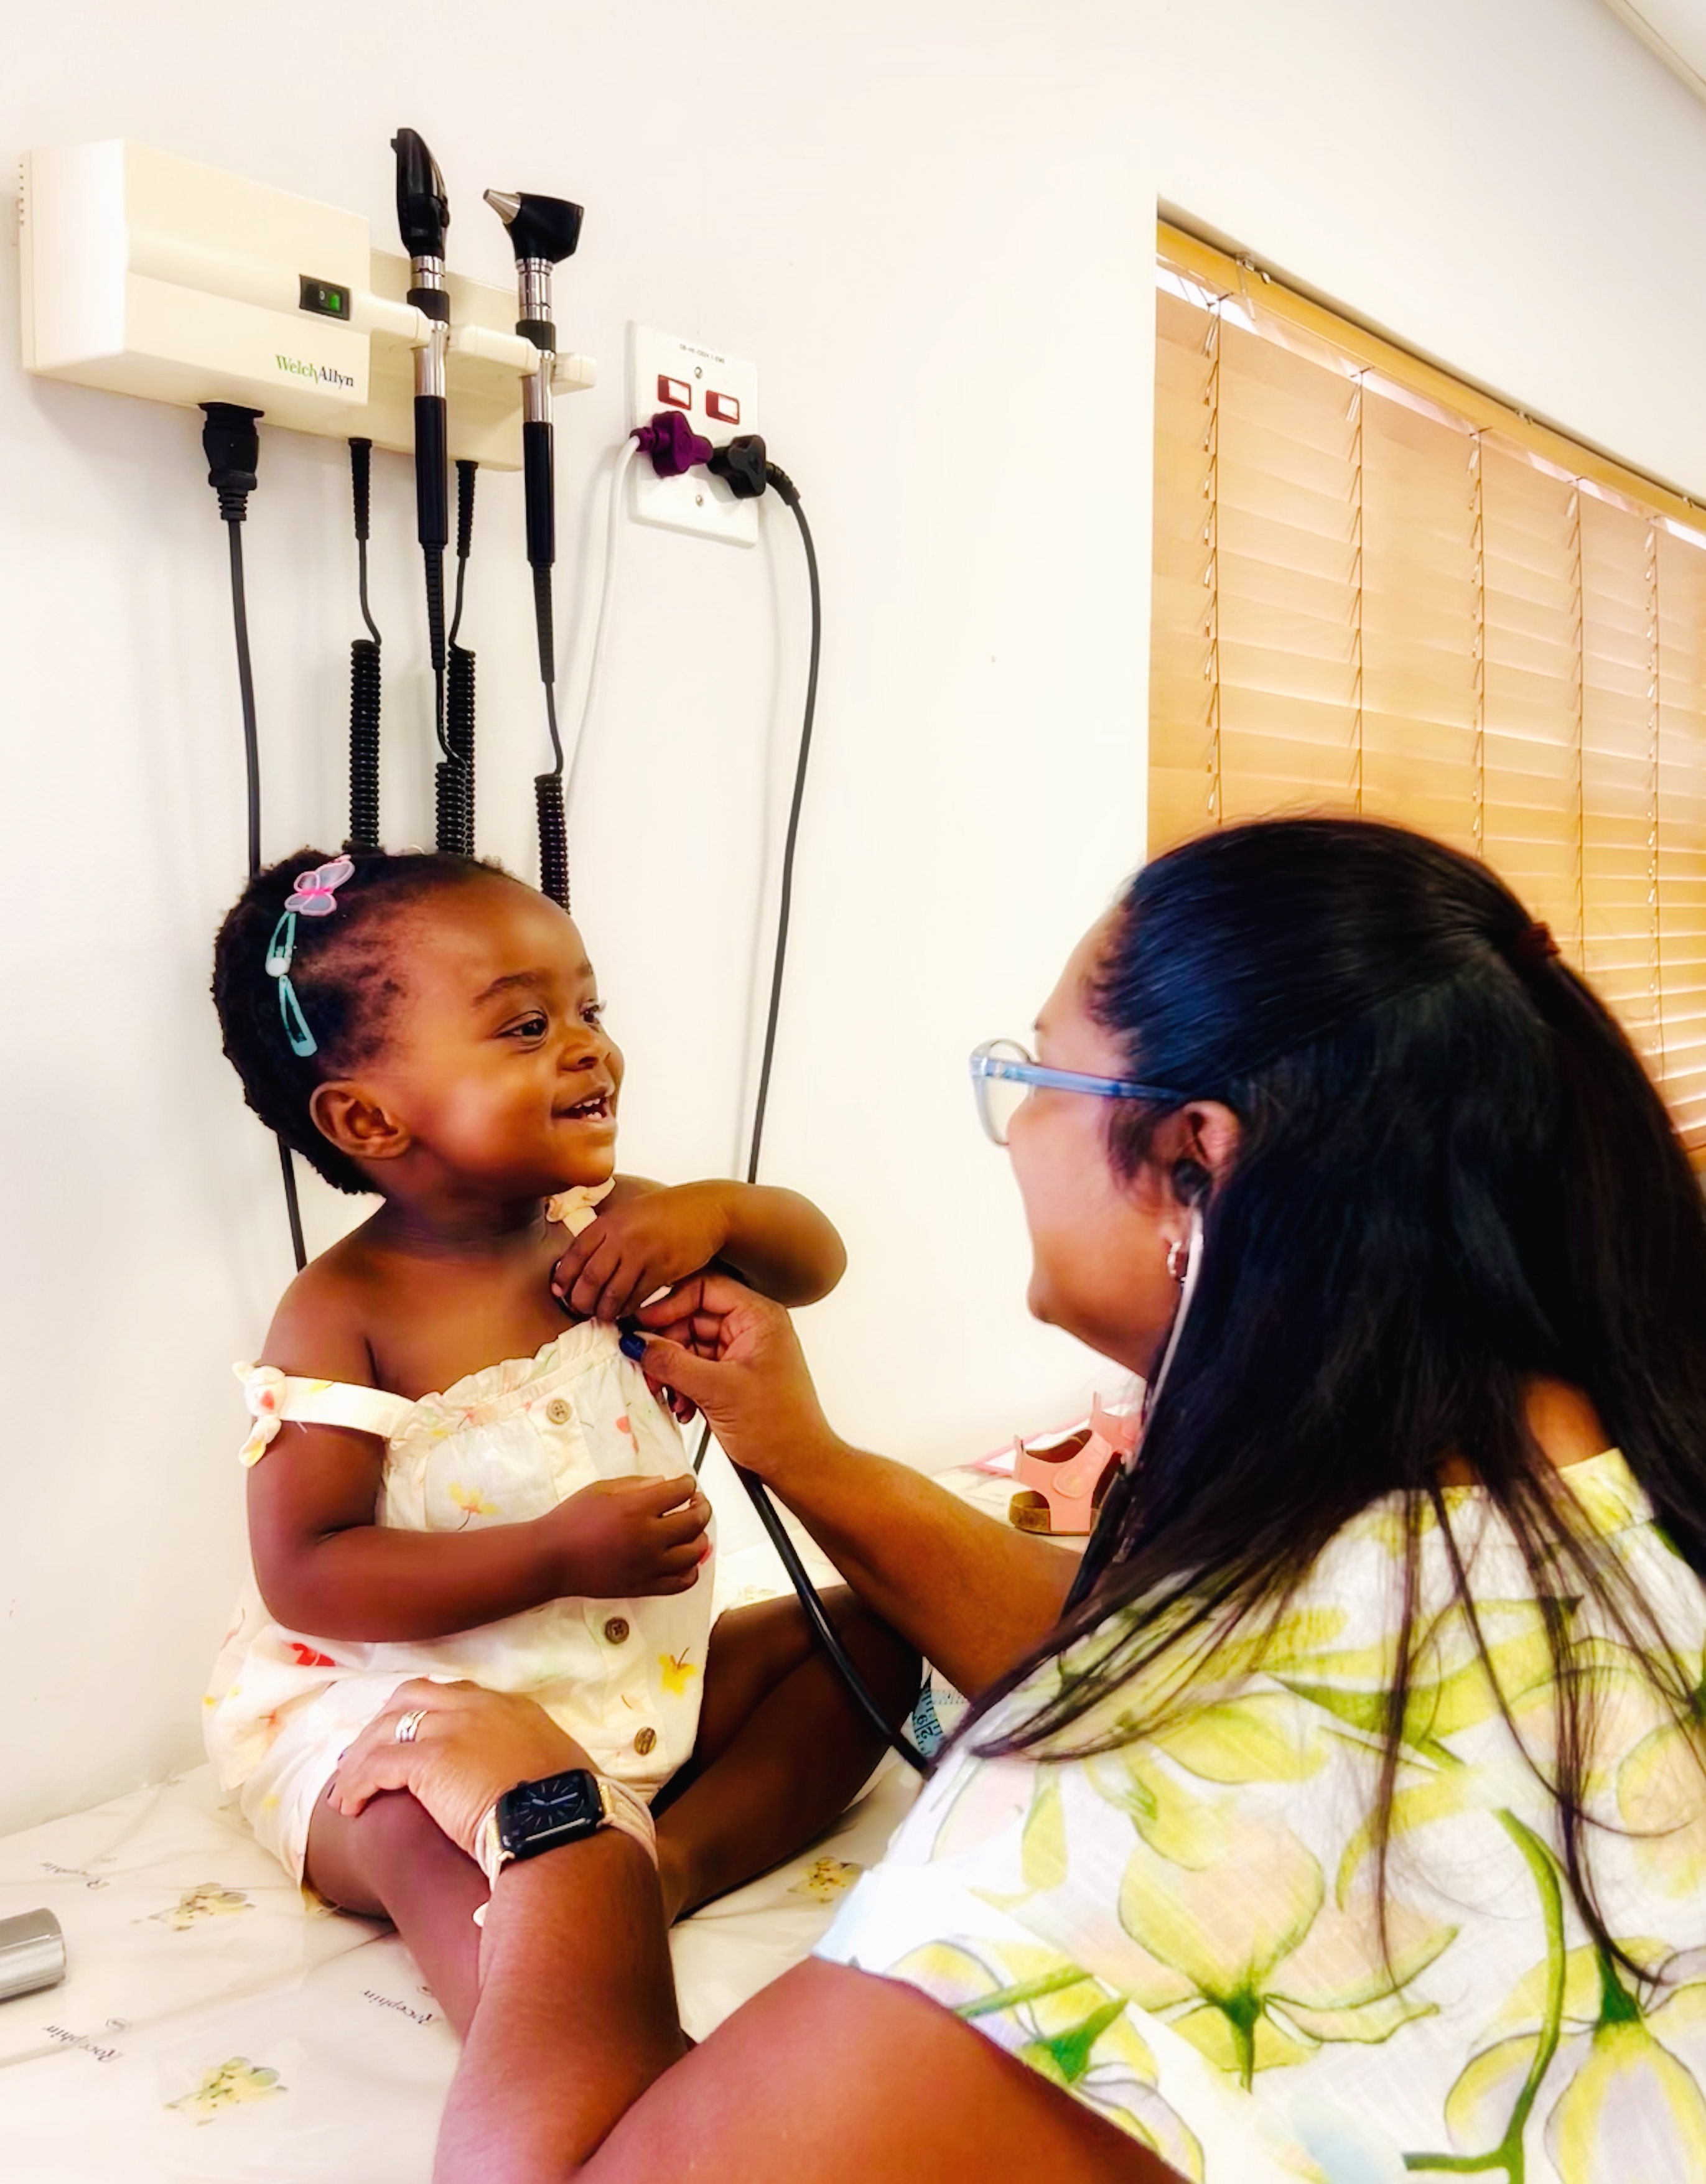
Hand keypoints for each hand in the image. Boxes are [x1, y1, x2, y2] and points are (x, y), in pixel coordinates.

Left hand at [329, 1680, 589, 1853]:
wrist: (560, 1826)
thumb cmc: (566, 1811)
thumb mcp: (557, 1770)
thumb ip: (531, 1762)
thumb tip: (527, 1782)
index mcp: (511, 1708)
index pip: (454, 1695)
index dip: (422, 1714)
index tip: (406, 1736)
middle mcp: (478, 1707)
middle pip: (411, 1696)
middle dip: (382, 1724)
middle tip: (363, 1756)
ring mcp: (452, 1728)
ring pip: (386, 1728)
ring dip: (361, 1757)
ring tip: (345, 1789)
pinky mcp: (429, 1759)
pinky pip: (377, 1764)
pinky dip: (357, 1783)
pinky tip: (350, 1806)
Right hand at [543, 1473, 710, 1598]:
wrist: (552, 1558)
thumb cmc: (571, 1520)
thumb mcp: (601, 1489)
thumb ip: (637, 1484)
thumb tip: (665, 1482)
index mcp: (637, 1509)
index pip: (681, 1492)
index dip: (688, 1484)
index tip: (687, 1484)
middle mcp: (648, 1538)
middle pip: (694, 1521)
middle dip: (702, 1507)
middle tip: (698, 1503)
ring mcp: (649, 1566)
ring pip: (694, 1553)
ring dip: (700, 1537)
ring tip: (693, 1530)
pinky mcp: (644, 1587)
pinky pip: (681, 1582)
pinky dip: (691, 1570)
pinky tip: (685, 1559)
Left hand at [551, 1183, 732, 1323]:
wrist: (705, 1211)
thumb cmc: (666, 1212)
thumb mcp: (628, 1212)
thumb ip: (604, 1233)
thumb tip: (580, 1260)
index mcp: (609, 1222)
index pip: (575, 1254)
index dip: (563, 1277)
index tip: (560, 1292)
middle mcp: (622, 1237)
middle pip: (590, 1278)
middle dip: (581, 1300)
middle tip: (580, 1309)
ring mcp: (642, 1254)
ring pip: (612, 1293)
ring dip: (603, 1310)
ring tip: (601, 1314)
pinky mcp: (662, 1270)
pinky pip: (637, 1298)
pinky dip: (627, 1309)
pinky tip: (624, 1311)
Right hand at [632, 1275, 840, 1486]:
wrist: (798, 1465)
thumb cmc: (779, 1428)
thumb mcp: (717, 1390)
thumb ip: (673, 1362)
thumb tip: (638, 1343)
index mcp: (759, 1317)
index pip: (705, 1288)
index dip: (669, 1304)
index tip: (641, 1324)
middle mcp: (751, 1328)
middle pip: (692, 1317)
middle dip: (666, 1345)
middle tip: (646, 1366)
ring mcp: (741, 1352)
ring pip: (690, 1345)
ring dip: (672, 1370)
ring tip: (665, 1393)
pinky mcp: (733, 1376)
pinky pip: (696, 1368)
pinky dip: (682, 1385)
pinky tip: (681, 1406)